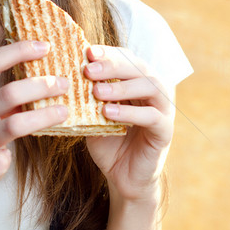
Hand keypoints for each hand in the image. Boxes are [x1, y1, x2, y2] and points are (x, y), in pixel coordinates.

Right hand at [0, 40, 68, 209]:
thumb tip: (35, 73)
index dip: (20, 50)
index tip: (45, 46)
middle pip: (10, 93)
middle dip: (42, 85)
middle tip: (64, 83)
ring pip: (14, 124)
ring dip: (44, 116)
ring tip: (63, 111)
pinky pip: (1, 162)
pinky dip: (9, 158)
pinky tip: (15, 156)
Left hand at [83, 45, 174, 201]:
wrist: (123, 178)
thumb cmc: (108, 141)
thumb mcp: (93, 114)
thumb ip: (86, 95)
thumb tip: (64, 74)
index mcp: (137, 81)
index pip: (126, 58)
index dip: (108, 53)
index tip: (87, 51)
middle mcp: (154, 90)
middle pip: (138, 67)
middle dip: (112, 65)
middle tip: (89, 68)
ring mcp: (163, 109)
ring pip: (150, 86)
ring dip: (122, 86)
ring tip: (97, 91)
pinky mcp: (165, 131)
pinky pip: (151, 116)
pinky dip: (130, 113)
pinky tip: (109, 113)